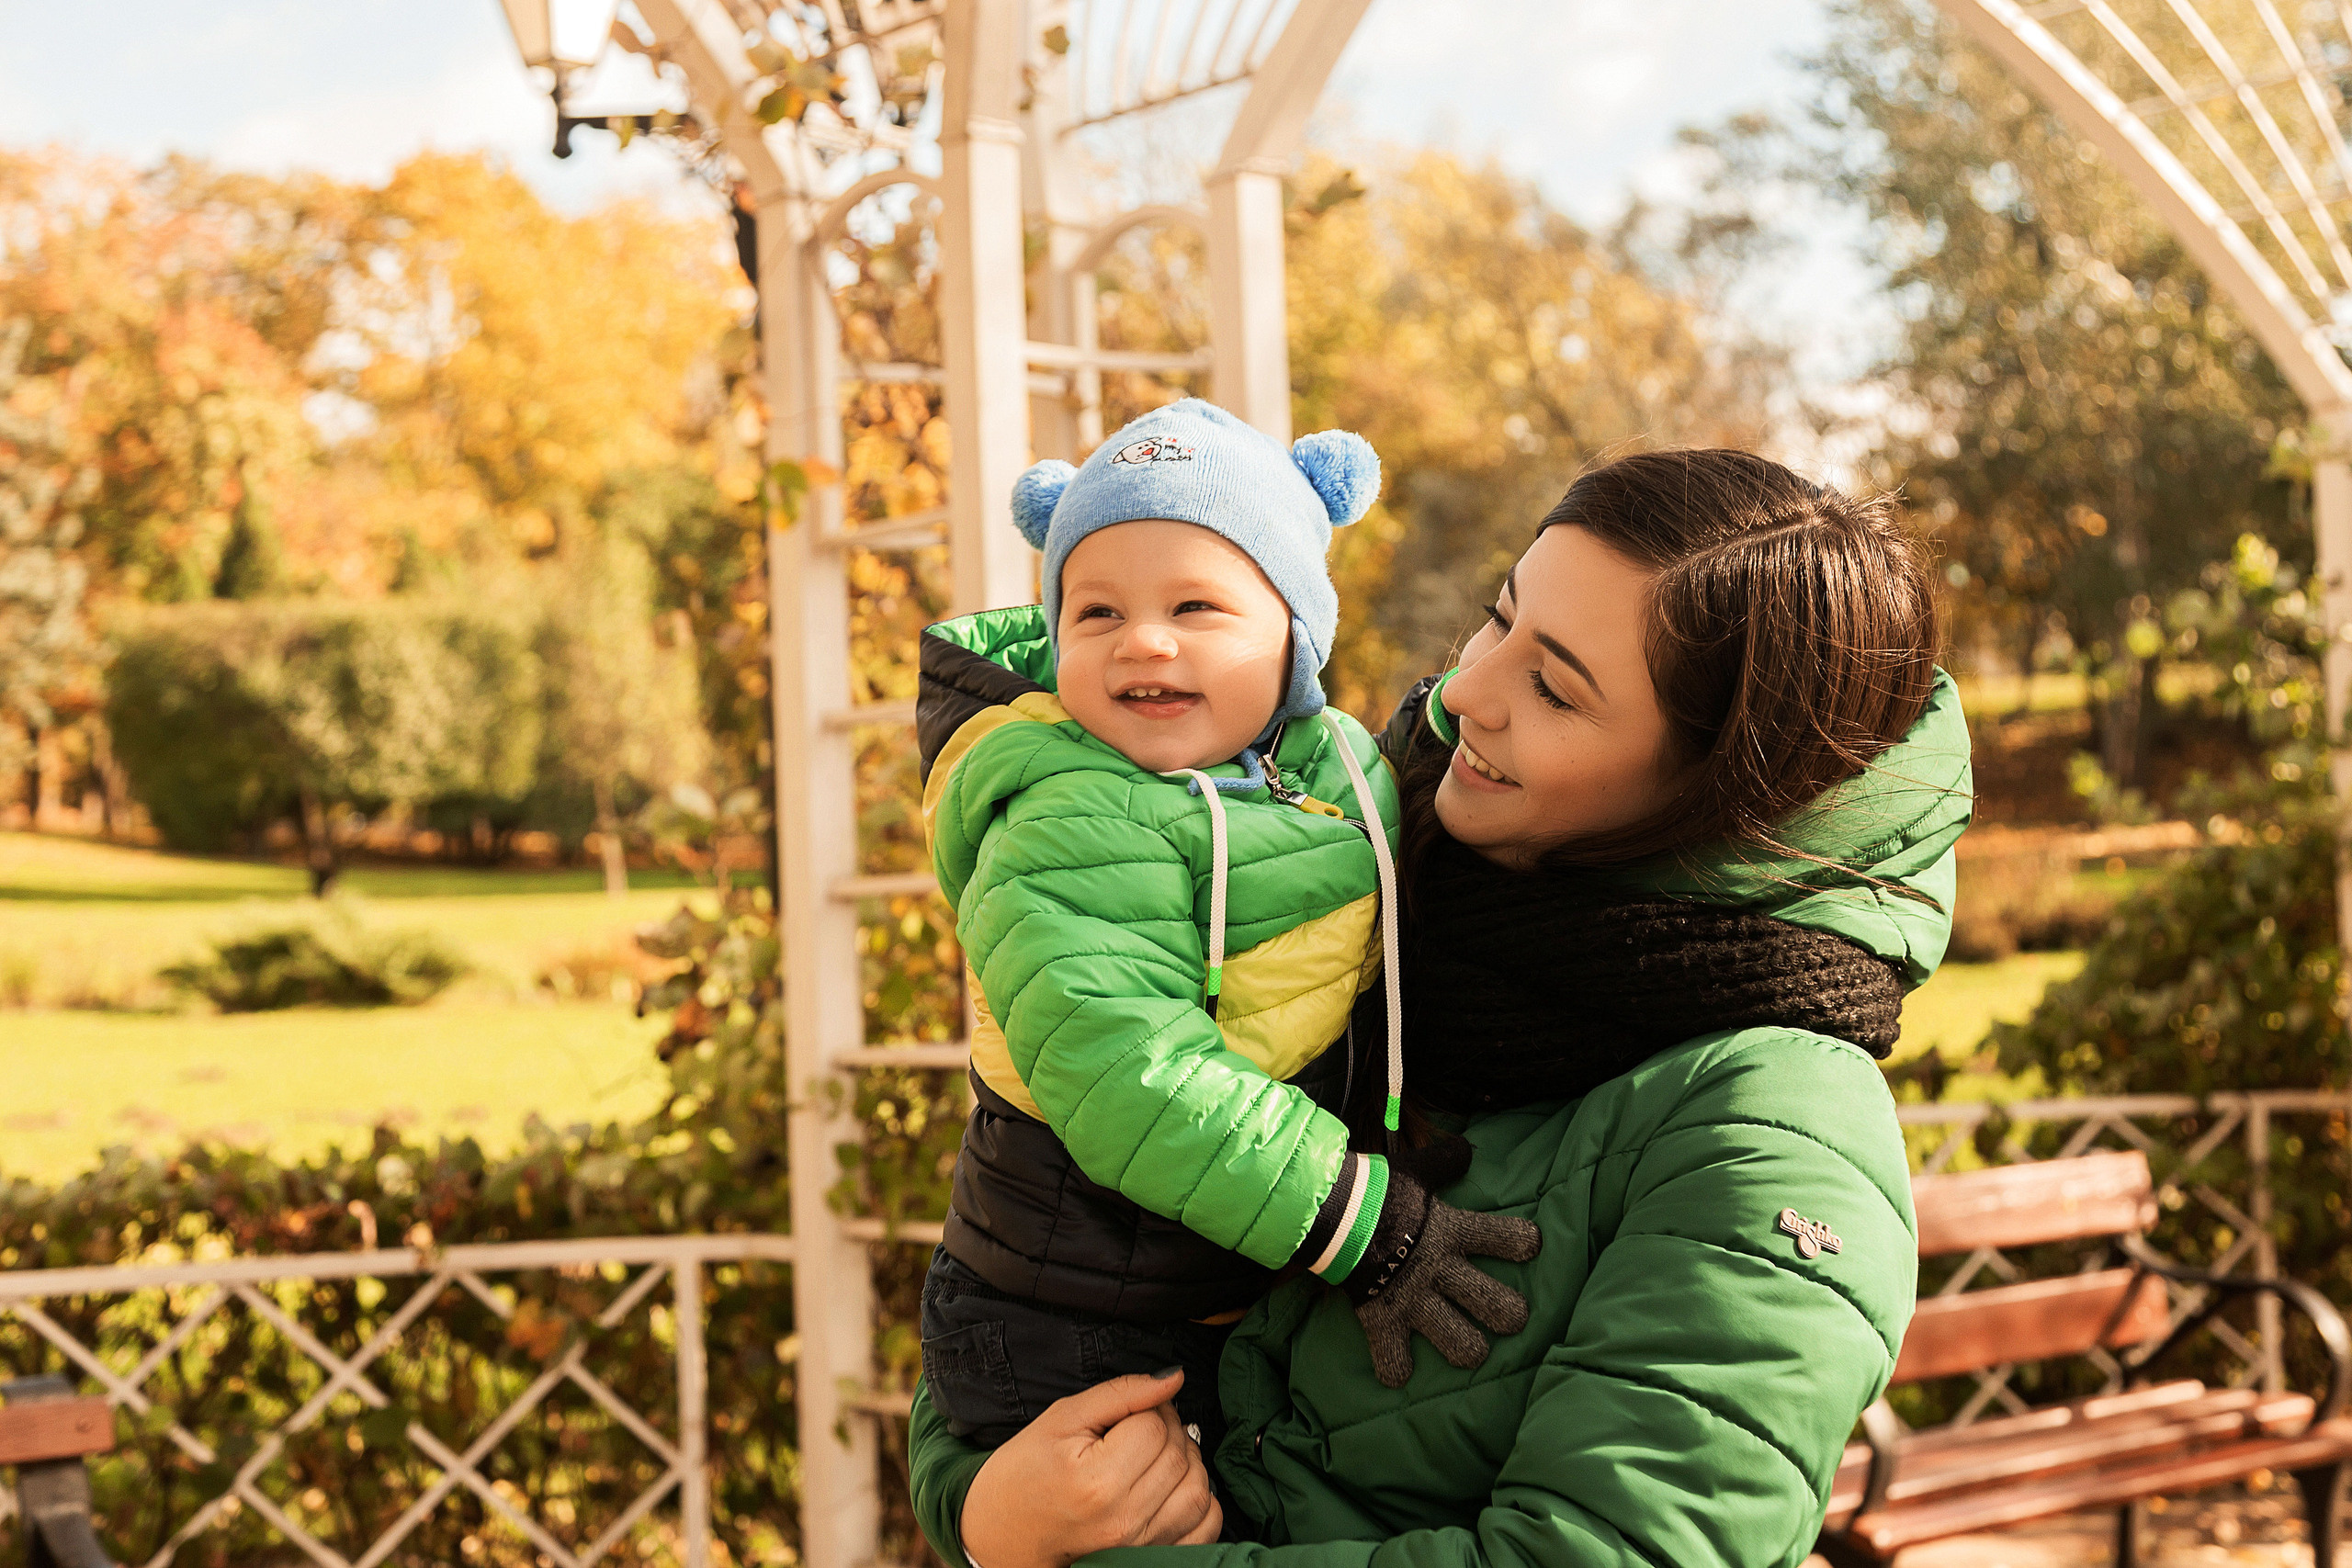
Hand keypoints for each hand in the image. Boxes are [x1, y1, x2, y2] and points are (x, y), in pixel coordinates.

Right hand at [959, 1369, 1221, 1567]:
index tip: (1132, 1410)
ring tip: (1157, 1454)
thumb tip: (1175, 1377)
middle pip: (1178, 1455)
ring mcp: (1139, 1545)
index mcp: (1096, 1481)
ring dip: (1188, 1461)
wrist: (1001, 1531)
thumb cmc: (1026, 1472)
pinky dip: (1202, 1501)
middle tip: (1142, 1426)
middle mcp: (1123, 1519)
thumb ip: (1122, 1393)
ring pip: (1198, 1489)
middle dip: (1170, 1429)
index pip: (1155, 1427)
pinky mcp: (1149, 1558)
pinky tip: (1173, 1485)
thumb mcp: (1063, 1419)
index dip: (1150, 1407)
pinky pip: (1204, 1527)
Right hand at [1348, 1163, 1541, 1387]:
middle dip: (1508, 1315)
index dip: (1522, 1243)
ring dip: (1466, 1348)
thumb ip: (1444, 1161)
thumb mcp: (1416, 1170)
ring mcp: (1414, 1299)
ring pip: (1462, 1345)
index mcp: (1453, 1231)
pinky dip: (1396, 1368)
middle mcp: (1442, 1271)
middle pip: (1499, 1307)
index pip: (1507, 1238)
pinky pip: (1394, 1360)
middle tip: (1506, 1316)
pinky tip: (1399, 1369)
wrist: (1329, 1211)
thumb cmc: (1376, 1189)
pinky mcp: (1382, 1318)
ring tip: (1466, 1347)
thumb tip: (1464, 1148)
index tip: (1528, 1246)